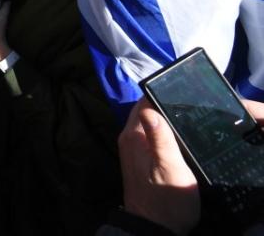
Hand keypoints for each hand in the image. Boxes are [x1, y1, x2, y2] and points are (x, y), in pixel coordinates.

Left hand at [118, 99, 200, 234]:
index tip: (181, 94)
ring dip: (165, 120)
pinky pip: (150, 136)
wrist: (154, 228)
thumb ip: (159, 137)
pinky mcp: (140, 159)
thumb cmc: (166, 199)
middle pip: (146, 112)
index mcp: (133, 136)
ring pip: (149, 124)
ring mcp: (133, 149)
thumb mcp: (168, 167)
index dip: (162, 95)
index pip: (144, 102)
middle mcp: (129, 139)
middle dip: (164, 106)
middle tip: (189, 106)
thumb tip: (150, 108)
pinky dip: (163, 133)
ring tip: (186, 119)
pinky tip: (178, 137)